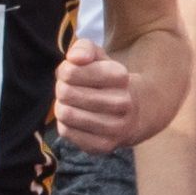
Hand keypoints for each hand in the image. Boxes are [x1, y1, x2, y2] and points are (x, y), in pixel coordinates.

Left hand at [50, 38, 138, 152]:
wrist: (133, 115)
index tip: (72, 73)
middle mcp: (122, 102)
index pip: (71, 72)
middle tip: (69, 90)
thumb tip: (74, 58)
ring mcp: (115, 127)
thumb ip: (84, 48)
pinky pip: (66, 132)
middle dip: (62, 89)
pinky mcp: (104, 146)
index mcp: (120, 76)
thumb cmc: (106, 81)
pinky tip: (77, 120)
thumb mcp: (99, 57)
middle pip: (66, 92)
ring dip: (62, 106)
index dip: (65, 71)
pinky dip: (65, 124)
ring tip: (72, 104)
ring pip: (66, 114)